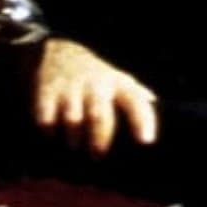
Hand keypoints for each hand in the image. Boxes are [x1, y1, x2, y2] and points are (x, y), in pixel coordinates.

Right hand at [34, 39, 157, 156]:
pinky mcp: (46, 90)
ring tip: (74, 146)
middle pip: (99, 115)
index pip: (134, 100)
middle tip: (97, 156)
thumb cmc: (94, 74)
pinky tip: (50, 135)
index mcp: (116, 83)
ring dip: (74, 137)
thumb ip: (137, 96)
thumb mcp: (117, 79)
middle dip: (99, 138)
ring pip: (72, 118)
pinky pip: (46, 115)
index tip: (146, 141)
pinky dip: (48, 129)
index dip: (142, 120)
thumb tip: (160, 111)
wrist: (54, 50)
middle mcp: (94, 84)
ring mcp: (69, 86)